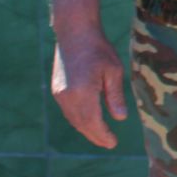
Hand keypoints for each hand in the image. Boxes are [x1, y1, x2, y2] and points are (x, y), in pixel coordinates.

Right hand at [51, 27, 127, 148]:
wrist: (74, 33)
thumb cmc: (98, 49)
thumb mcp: (114, 71)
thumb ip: (115, 96)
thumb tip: (120, 119)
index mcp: (82, 93)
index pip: (93, 122)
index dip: (103, 135)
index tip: (113, 143)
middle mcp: (67, 97)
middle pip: (81, 124)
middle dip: (95, 135)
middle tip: (109, 143)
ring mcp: (59, 94)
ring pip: (73, 119)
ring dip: (86, 129)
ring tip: (100, 135)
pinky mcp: (57, 90)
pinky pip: (68, 111)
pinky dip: (79, 119)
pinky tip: (89, 120)